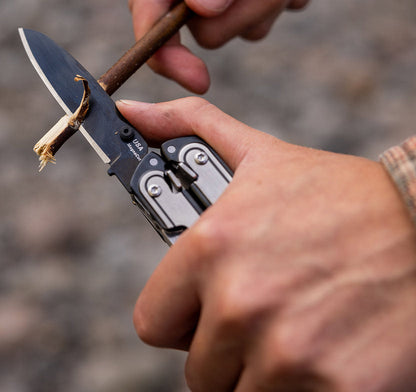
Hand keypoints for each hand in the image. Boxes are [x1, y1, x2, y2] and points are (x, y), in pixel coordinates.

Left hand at [116, 98, 415, 391]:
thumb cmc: (340, 194)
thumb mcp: (259, 154)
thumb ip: (188, 128)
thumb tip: (134, 112)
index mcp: (211, 248)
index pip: (152, 321)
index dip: (179, 319)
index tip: (202, 310)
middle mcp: (241, 302)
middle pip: (199, 367)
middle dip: (226, 348)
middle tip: (265, 316)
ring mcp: (288, 353)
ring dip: (263, 373)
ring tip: (297, 330)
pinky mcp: (337, 390)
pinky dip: (303, 390)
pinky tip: (327, 353)